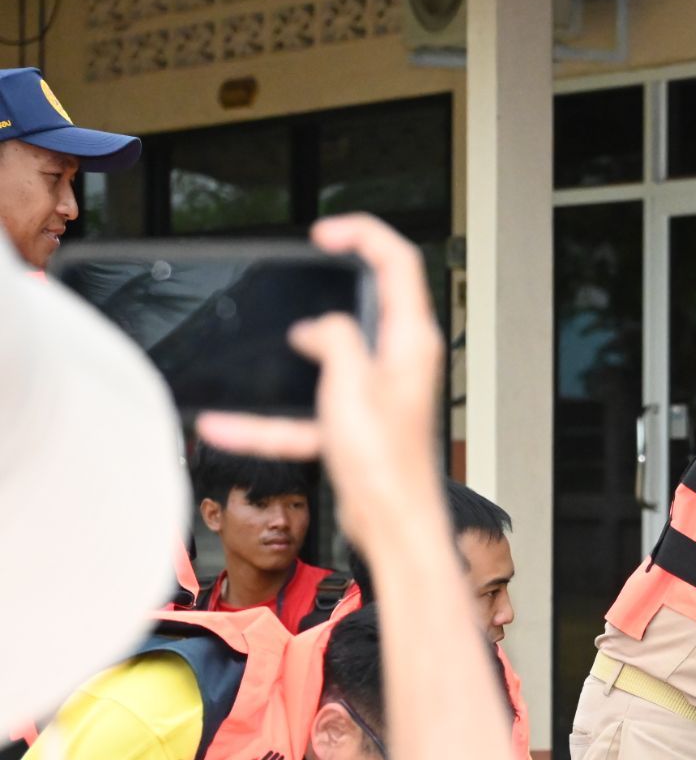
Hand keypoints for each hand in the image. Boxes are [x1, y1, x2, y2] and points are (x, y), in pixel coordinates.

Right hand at [192, 215, 445, 548]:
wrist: (393, 524)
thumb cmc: (384, 463)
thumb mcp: (350, 384)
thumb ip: (334, 338)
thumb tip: (318, 328)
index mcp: (409, 341)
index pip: (397, 264)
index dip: (363, 236)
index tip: (324, 234)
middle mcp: (400, 361)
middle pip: (369, 302)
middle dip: (333, 282)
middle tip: (301, 270)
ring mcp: (379, 392)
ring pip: (330, 356)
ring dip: (294, 351)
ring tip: (261, 343)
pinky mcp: (358, 424)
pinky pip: (305, 412)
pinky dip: (269, 420)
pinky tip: (222, 426)